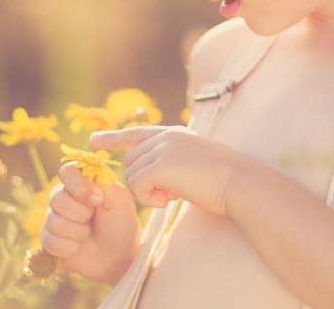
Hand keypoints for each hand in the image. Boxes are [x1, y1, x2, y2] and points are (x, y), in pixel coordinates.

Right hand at [41, 162, 140, 284]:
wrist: (118, 256)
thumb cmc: (121, 223)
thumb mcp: (120, 200)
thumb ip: (103, 184)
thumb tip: (86, 188)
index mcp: (81, 183)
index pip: (67, 172)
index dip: (79, 187)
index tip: (97, 200)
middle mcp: (64, 198)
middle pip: (58, 200)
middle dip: (82, 214)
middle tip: (94, 219)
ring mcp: (54, 219)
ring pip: (54, 222)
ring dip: (78, 232)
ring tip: (89, 232)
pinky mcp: (49, 240)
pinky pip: (50, 242)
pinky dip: (70, 248)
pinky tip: (79, 247)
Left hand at [90, 126, 259, 215]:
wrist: (238, 183)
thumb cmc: (223, 181)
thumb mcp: (194, 162)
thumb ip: (173, 161)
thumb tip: (151, 174)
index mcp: (175, 133)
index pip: (137, 132)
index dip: (114, 137)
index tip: (95, 140)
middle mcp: (166, 136)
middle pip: (131, 160)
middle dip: (143, 181)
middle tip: (169, 194)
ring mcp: (162, 148)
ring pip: (132, 174)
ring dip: (147, 192)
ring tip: (173, 196)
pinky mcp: (160, 165)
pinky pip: (136, 186)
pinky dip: (148, 199)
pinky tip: (169, 201)